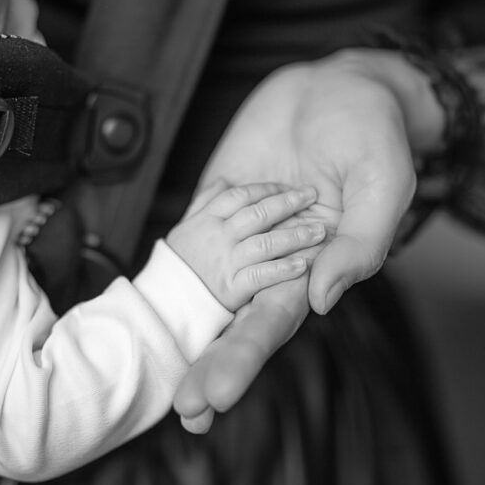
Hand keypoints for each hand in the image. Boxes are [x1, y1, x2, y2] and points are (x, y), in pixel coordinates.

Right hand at [166, 182, 325, 310]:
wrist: (165, 304)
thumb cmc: (178, 265)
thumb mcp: (185, 227)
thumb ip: (205, 203)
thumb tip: (224, 181)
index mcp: (206, 220)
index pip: (240, 195)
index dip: (267, 189)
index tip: (288, 187)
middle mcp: (217, 237)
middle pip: (258, 213)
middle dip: (288, 203)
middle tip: (312, 196)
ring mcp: (225, 262)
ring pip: (264, 243)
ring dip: (294, 236)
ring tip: (319, 232)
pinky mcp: (231, 288)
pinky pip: (261, 275)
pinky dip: (283, 270)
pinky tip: (303, 265)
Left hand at [173, 49, 443, 431]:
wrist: (336, 88)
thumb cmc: (372, 136)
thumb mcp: (383, 184)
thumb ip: (360, 244)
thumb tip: (322, 301)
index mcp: (314, 268)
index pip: (273, 323)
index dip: (242, 360)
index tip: (213, 398)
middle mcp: (272, 260)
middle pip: (233, 320)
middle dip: (208, 363)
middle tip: (182, 407)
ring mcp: (239, 232)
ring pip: (204, 288)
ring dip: (179, 327)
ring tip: (149, 367)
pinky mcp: (216, 201)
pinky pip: (188, 234)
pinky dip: (167, 265)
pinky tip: (142, 303)